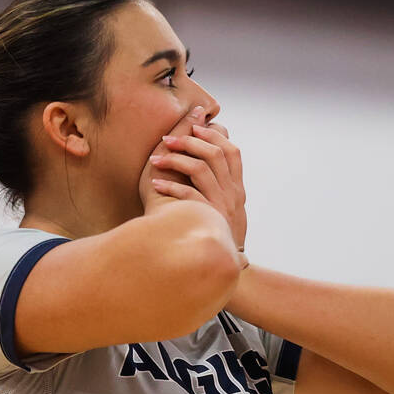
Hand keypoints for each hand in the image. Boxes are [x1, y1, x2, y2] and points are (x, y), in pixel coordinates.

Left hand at [146, 107, 246, 249]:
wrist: (224, 266)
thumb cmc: (220, 236)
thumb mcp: (229, 211)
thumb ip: (223, 188)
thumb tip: (209, 162)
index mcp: (237, 189)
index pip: (232, 151)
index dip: (214, 135)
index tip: (194, 126)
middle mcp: (232, 195)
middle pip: (215, 154)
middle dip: (190, 141)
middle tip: (167, 139)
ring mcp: (221, 207)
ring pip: (201, 170)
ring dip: (175, 160)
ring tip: (155, 160)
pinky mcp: (208, 220)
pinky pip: (189, 196)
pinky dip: (171, 187)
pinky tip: (156, 184)